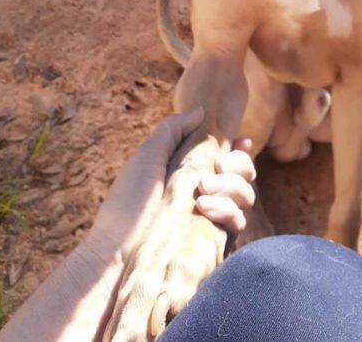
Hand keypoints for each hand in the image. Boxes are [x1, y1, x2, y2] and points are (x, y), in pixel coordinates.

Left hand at [0, 110, 255, 341]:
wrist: (116, 250)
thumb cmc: (128, 202)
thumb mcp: (148, 155)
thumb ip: (173, 129)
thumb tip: (201, 111)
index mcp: (193, 173)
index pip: (229, 158)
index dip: (240, 149)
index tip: (242, 141)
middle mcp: (207, 195)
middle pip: (244, 175)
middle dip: (239, 164)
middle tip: (219, 164)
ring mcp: (212, 220)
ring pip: (246, 197)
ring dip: (232, 186)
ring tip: (202, 189)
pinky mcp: (214, 243)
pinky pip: (238, 223)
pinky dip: (228, 210)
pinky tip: (203, 208)